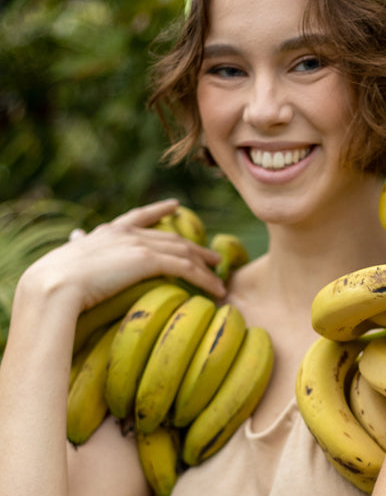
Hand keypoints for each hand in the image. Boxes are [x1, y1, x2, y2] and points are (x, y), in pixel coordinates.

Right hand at [20, 199, 226, 314]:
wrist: (54, 283)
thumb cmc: (53, 280)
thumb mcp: (68, 259)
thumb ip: (77, 248)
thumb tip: (73, 237)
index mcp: (108, 232)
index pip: (138, 217)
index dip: (158, 210)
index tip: (174, 205)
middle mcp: (127, 234)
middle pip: (171, 237)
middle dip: (194, 246)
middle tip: (213, 255)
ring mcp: (139, 245)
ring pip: (183, 252)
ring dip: (205, 265)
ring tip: (221, 275)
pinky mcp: (148, 260)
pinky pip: (187, 269)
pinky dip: (206, 280)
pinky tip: (218, 290)